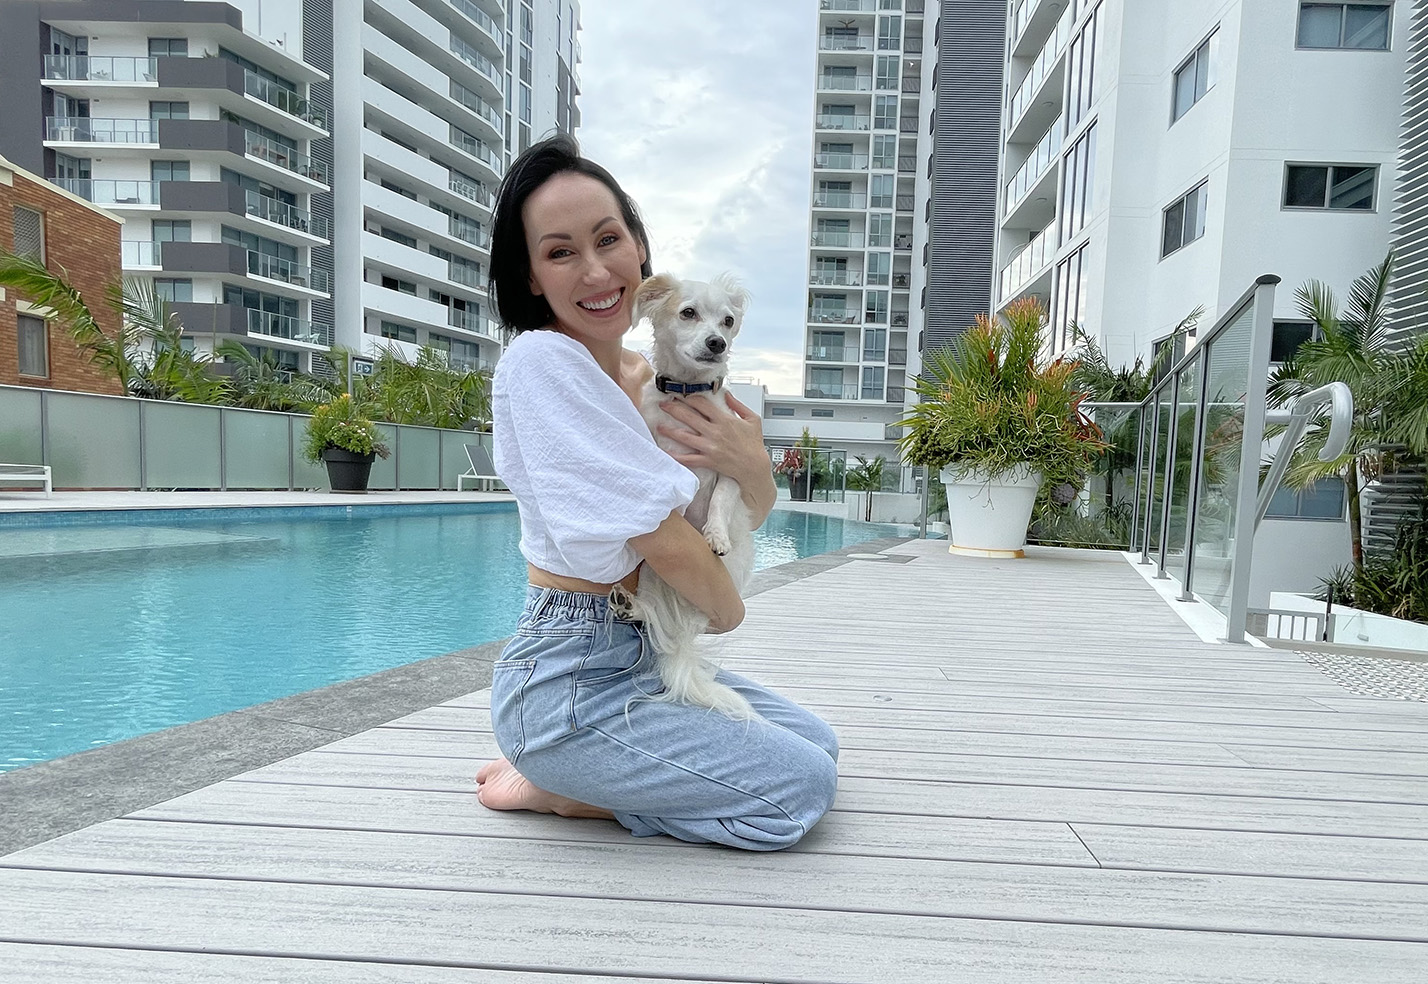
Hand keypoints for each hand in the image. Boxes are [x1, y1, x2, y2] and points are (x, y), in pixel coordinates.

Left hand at [658, 391, 777, 525]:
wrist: (754, 467)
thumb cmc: (754, 444)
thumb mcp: (752, 419)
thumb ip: (738, 405)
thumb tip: (726, 394)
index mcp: (724, 420)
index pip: (702, 404)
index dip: (690, 397)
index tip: (682, 396)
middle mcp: (715, 432)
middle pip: (689, 417)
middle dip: (673, 409)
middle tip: (663, 405)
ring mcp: (710, 447)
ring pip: (685, 436)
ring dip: (670, 430)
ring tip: (659, 426)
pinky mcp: (708, 460)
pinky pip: (688, 459)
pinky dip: (676, 456)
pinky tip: (666, 452)